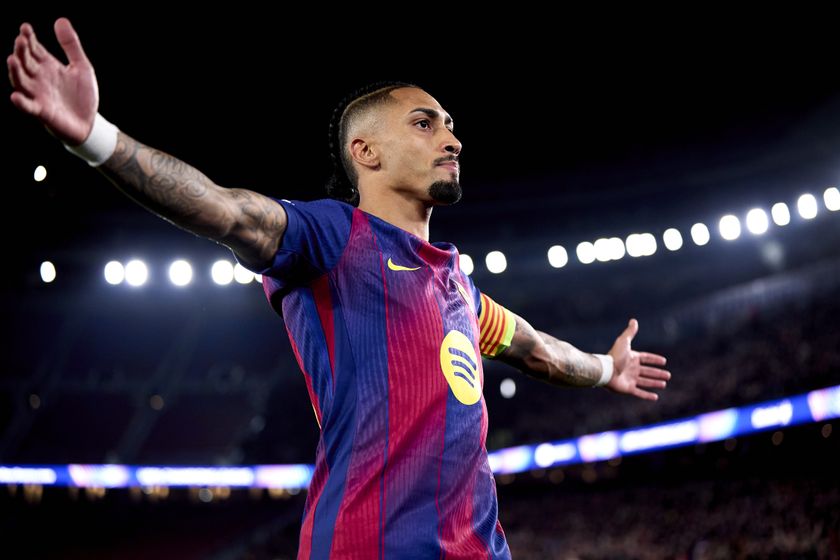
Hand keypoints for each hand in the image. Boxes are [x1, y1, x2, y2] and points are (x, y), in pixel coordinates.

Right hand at [7, 18, 97, 144]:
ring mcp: (39, 95)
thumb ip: (71, 45)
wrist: (90, 123)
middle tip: (20, 40)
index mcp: (47, 66)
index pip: (34, 49)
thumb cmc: (82, 95)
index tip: (25, 27)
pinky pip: (29, 107)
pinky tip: (15, 96)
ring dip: (15, 72)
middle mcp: (39, 79)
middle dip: (21, 52)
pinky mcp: (43, 112)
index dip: (28, 38)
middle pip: (25, 63)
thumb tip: (60, 19)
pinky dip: (22, 102)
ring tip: (11, 59)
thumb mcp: (81, 66)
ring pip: (21, 82)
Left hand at [606, 318, 669, 400]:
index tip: (664, 361)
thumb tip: (634, 320)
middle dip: (657, 373)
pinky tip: (655, 397)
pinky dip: (647, 395)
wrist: (606, 371)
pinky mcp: (628, 389)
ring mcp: (630, 379)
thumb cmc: (614, 356)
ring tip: (664, 384)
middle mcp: (631, 369)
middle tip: (668, 375)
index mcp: (632, 358)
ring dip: (654, 383)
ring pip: (645, 382)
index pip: (646, 358)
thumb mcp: (624, 342)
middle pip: (647, 371)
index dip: (654, 359)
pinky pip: (640, 393)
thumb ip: (630, 332)